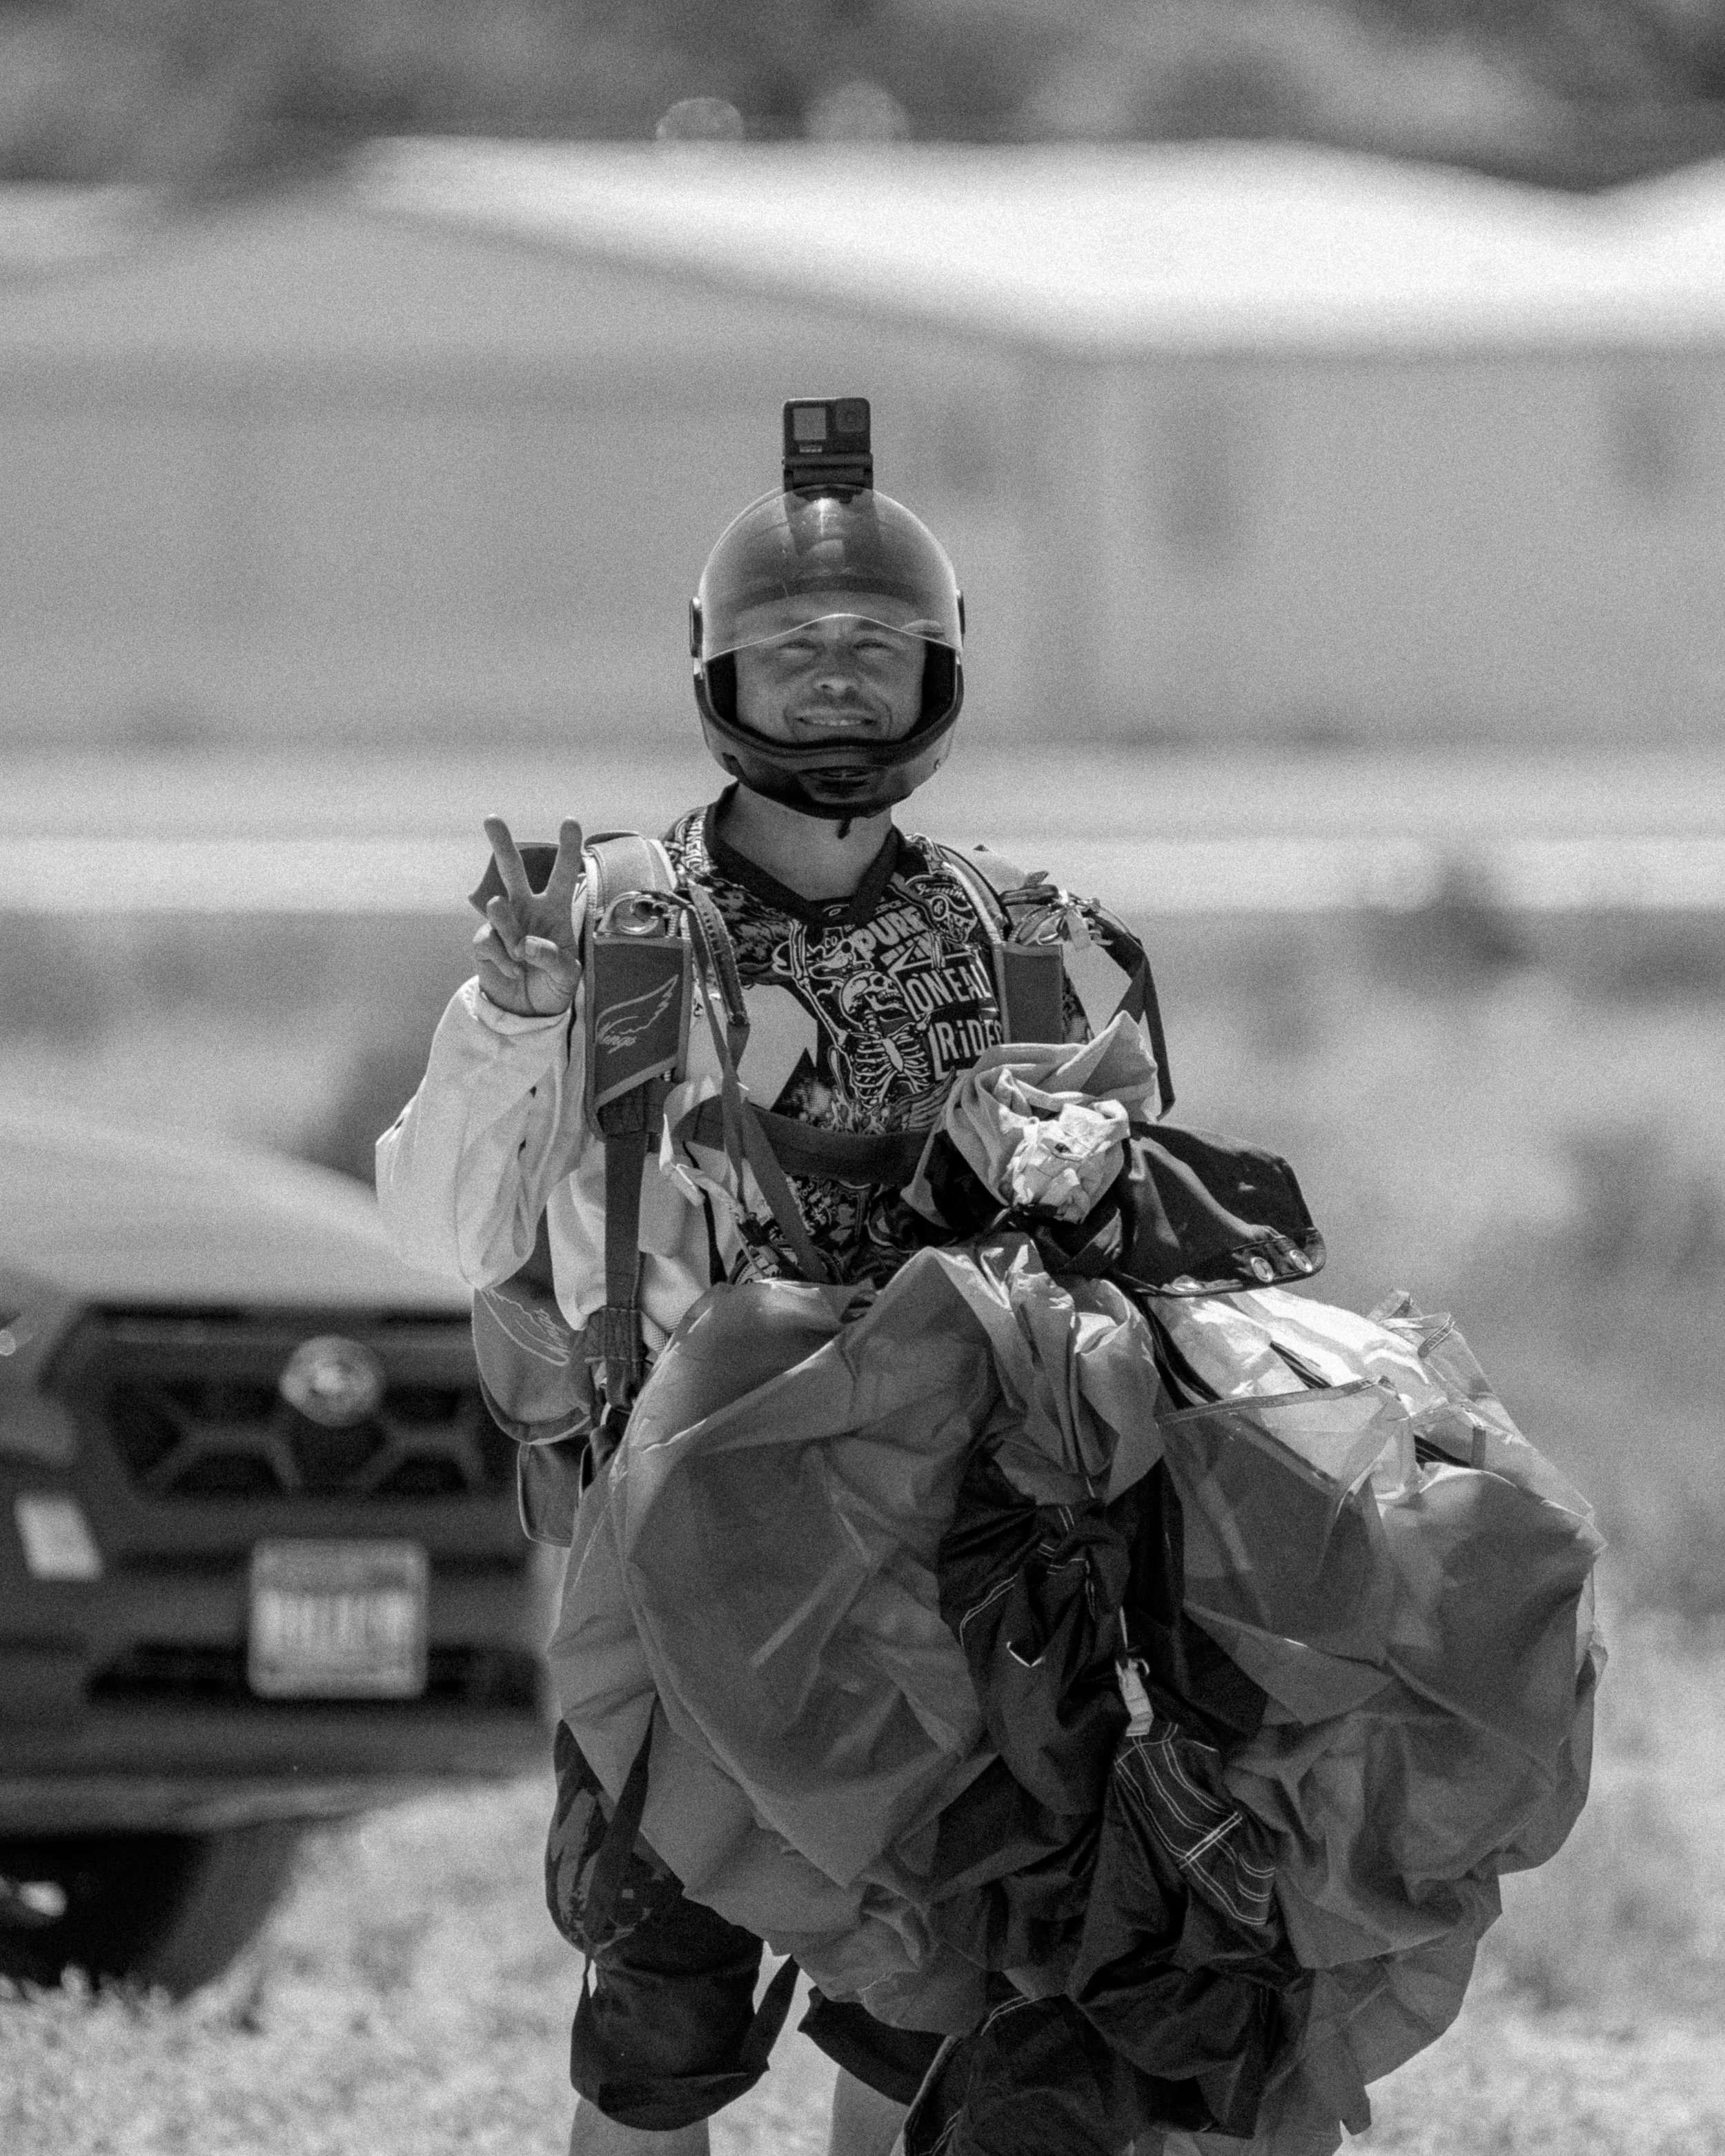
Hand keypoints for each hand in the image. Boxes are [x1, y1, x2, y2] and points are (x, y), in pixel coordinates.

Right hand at [473, 815, 584, 1016]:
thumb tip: (525, 943)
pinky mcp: (483, 942)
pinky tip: (513, 971)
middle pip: (512, 870)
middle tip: (491, 819)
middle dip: (501, 844)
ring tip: (521, 953)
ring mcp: (502, 924)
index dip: (567, 850)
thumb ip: (553, 957)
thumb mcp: (567, 975)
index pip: (562, 875)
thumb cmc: (555, 985)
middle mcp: (526, 909)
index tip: (570, 821)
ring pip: (498, 907)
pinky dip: (504, 960)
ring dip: (510, 929)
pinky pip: (490, 941)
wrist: (529, 1011)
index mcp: (554, 910)